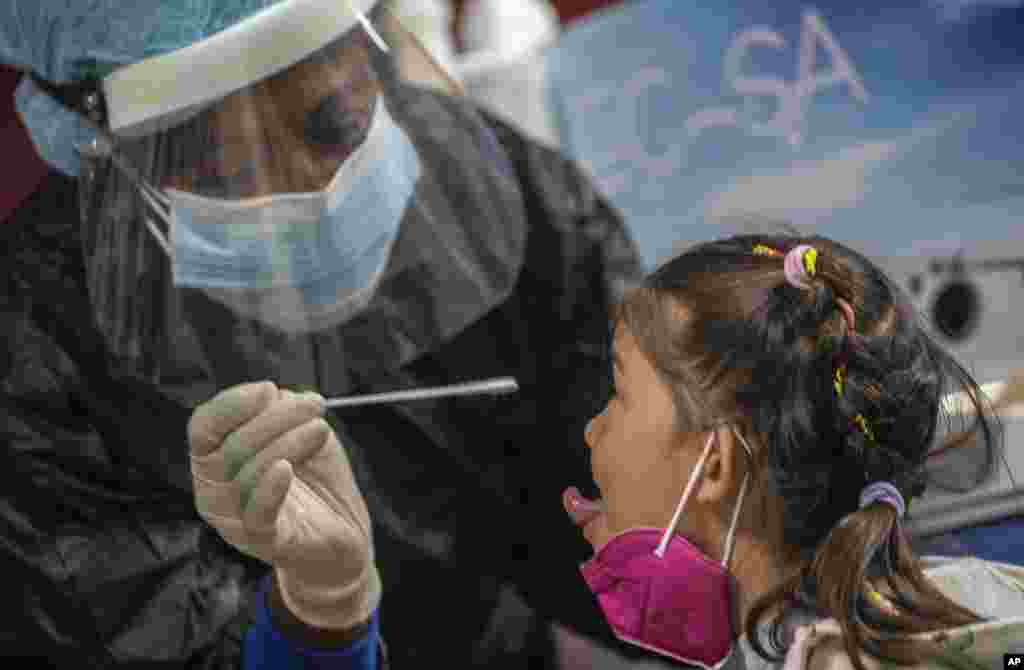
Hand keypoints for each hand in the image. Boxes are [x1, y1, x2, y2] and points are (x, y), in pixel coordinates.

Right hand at [188, 381, 380, 630]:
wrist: (343, 530)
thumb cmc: (314, 478)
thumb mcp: (300, 433)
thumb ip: (281, 412)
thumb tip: (272, 396)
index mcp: (214, 460)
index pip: (204, 427)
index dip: (231, 404)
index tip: (269, 389)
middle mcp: (213, 492)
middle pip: (229, 448)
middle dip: (275, 419)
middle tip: (315, 404)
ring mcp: (234, 521)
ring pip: (247, 475)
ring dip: (288, 443)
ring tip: (321, 428)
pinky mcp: (264, 543)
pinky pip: (256, 517)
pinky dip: (268, 490)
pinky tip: (286, 469)